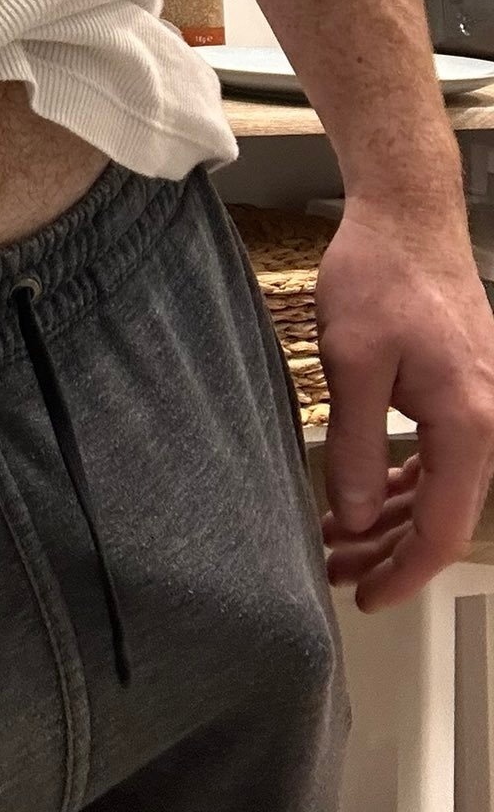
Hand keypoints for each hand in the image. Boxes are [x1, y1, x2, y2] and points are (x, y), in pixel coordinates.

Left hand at [316, 193, 493, 610]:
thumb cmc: (381, 276)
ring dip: (393, 518)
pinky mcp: (466, 389)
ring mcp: (482, 405)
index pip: (442, 528)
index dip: (403, 573)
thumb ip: (360, 446)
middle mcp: (489, 422)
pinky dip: (407, 482)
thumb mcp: (352, 362)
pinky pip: (442, 456)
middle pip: (443, 514)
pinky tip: (372, 495)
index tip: (365, 597)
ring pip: (442, 487)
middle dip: (389, 552)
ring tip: (339, 538)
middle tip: (334, 570)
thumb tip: (358, 518)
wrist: (408, 215)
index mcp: (469, 424)